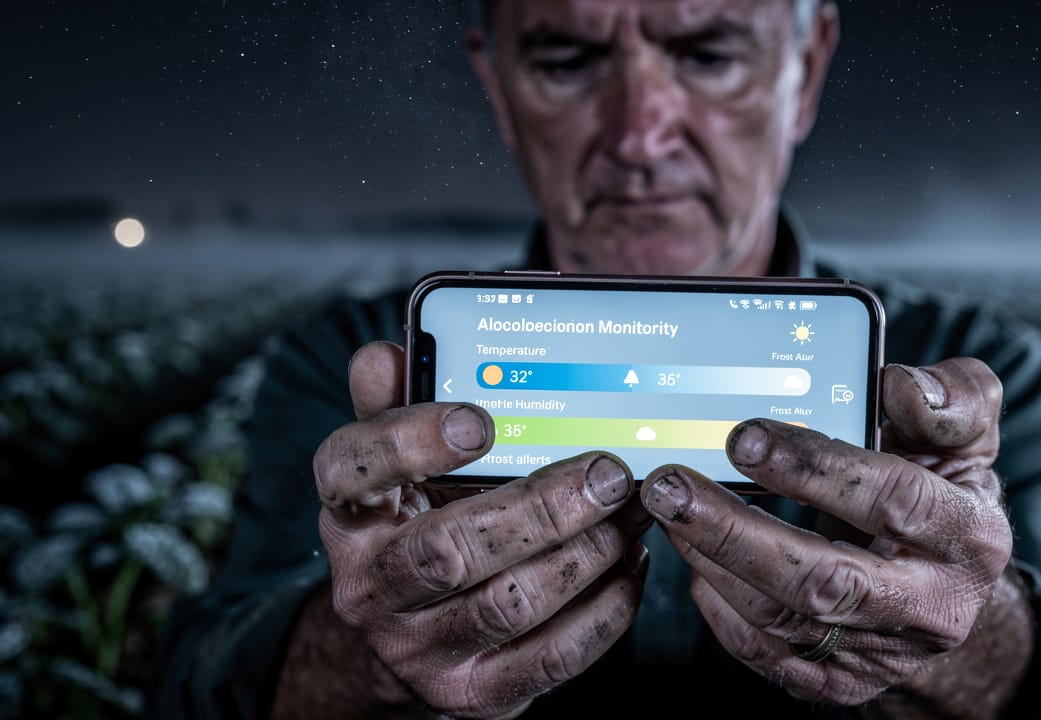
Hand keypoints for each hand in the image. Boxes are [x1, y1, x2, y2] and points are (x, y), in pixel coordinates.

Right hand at [312, 341, 651, 718]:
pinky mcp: (476, 691)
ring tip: (628, 514)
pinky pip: (551, 658)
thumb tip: (385, 354)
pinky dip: (604, 610)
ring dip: (584, 556)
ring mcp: (421, 646)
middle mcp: (372, 585)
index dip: (410, 443)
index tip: (478, 421)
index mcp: (350, 512)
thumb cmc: (417, 525)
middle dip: (540, 509)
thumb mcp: (395, 467)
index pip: (351, 472)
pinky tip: (629, 566)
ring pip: (509, 605)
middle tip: (606, 474)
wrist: (408, 638)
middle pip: (448, 551)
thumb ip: (394, 406)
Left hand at [638, 358, 1013, 706]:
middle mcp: (933, 606)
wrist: (953, 581)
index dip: (815, 468)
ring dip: (713, 561)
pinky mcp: (844, 681)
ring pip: (784, 619)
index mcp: (971, 535)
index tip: (744, 437)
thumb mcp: (967, 432)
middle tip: (673, 487)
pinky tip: (695, 559)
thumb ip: (951, 397)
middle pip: (826, 581)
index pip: (892, 500)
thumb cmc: (944, 485)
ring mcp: (885, 653)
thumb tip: (903, 386)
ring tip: (669, 507)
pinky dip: (720, 608)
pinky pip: (768, 655)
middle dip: (736, 531)